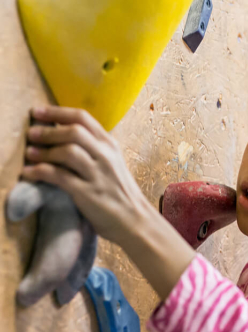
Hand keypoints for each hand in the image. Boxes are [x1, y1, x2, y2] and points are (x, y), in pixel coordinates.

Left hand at [21, 106, 153, 244]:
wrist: (134, 220)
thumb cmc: (118, 192)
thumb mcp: (111, 163)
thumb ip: (92, 148)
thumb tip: (62, 134)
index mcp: (110, 145)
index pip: (83, 118)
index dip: (57, 112)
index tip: (38, 111)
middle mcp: (106, 156)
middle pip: (74, 132)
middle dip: (48, 131)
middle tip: (31, 133)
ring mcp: (98, 174)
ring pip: (68, 152)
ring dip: (44, 151)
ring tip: (29, 153)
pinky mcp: (88, 193)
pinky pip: (60, 177)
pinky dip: (41, 172)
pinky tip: (29, 173)